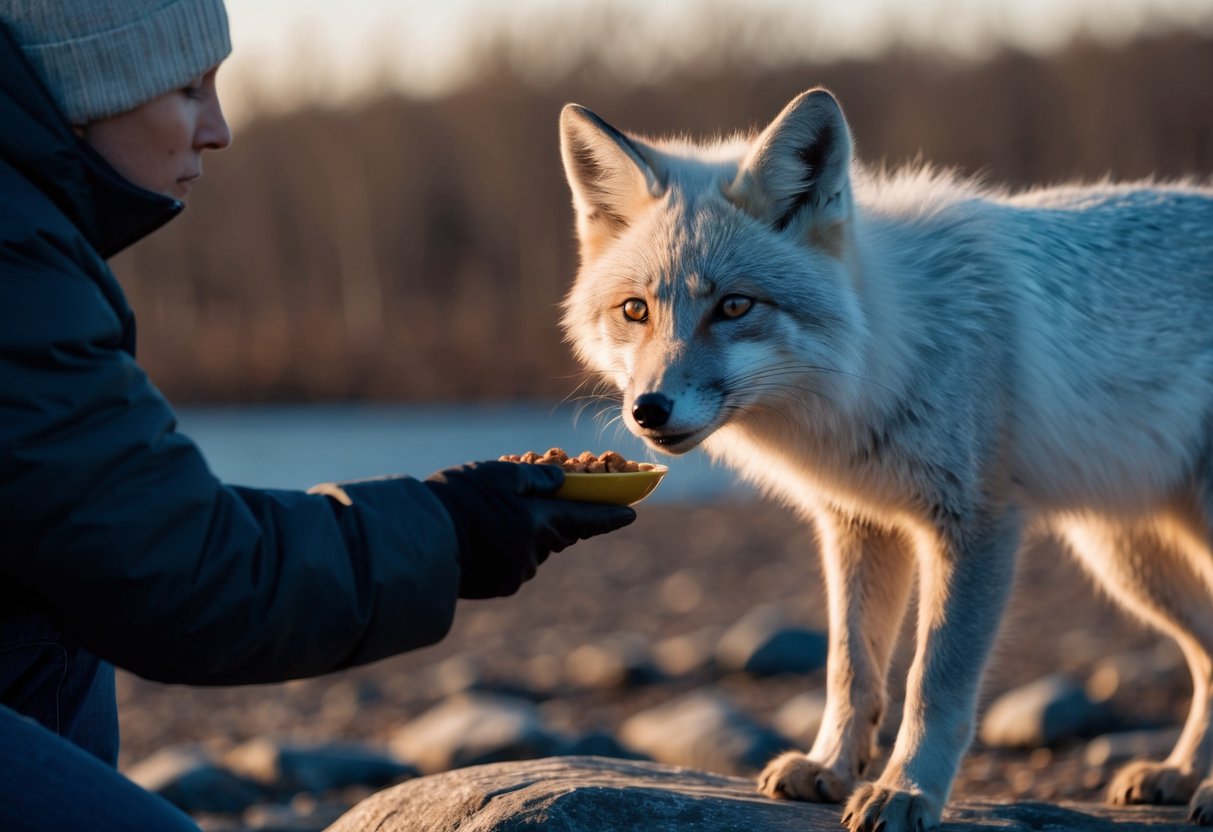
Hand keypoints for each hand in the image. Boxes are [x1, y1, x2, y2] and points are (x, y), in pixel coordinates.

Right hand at [424, 461, 635, 598]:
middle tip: (542, 503)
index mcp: (539, 521)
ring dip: (527, 534)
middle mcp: (535, 551)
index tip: (631, 513)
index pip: (586, 518)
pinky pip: (515, 564)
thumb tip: (561, 481)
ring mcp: (517, 573)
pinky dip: (509, 550)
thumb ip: (535, 478)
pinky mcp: (499, 586)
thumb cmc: (457, 501)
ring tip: (494, 517)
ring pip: (535, 549)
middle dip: (558, 519)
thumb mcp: (497, 475)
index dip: (610, 515)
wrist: (420, 543)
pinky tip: (483, 538)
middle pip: (559, 534)